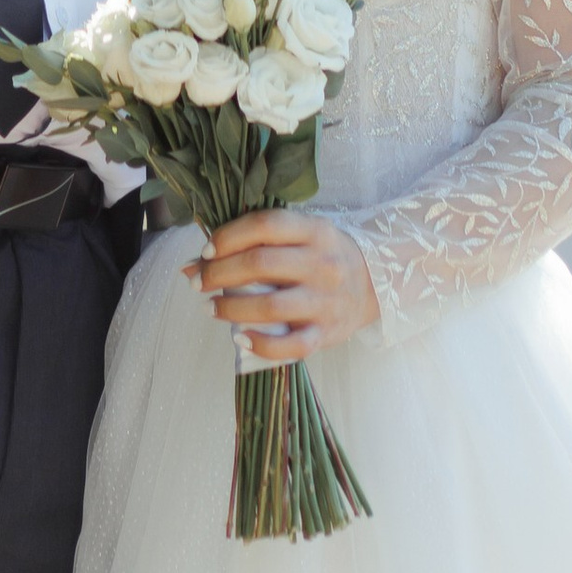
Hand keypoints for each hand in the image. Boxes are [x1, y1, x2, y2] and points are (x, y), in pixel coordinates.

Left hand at [185, 207, 378, 358]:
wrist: (376, 284)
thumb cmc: (325, 255)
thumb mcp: (303, 234)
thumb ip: (258, 242)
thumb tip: (194, 262)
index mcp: (315, 231)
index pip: (265, 226)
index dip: (229, 236)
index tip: (206, 250)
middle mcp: (322, 264)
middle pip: (261, 265)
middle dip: (219, 274)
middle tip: (198, 281)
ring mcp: (325, 302)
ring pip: (271, 307)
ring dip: (231, 308)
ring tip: (210, 308)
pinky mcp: (327, 334)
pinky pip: (291, 347)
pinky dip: (261, 344)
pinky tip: (240, 338)